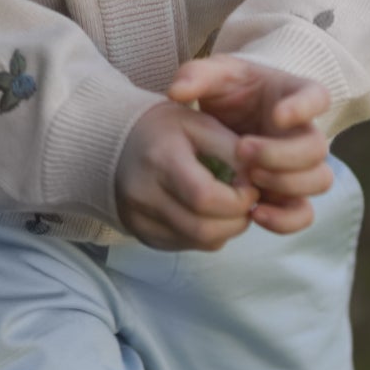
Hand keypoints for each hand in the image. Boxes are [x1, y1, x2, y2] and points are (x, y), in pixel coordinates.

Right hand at [115, 100, 259, 251]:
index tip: (251, 188)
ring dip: (226, 230)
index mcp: (160, 159)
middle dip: (237, 219)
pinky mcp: (142, 234)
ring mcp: (140, 219)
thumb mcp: (199, 123)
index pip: (205, 197)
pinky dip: (207, 235)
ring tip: (231, 207)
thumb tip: (257, 180)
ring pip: (198, 242)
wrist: (112, 144)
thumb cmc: (163, 130)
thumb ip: (231, 150)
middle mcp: (144, 194)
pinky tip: (209, 214)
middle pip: (203, 228)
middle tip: (247, 202)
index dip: (238, 199)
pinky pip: (186, 246)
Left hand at [165, 55, 333, 235]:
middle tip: (243, 150)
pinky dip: (285, 219)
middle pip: (316, 148)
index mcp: (295, 96)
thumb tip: (177, 92)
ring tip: (249, 180)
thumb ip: (197, 76)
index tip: (278, 115)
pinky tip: (255, 214)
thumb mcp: (213, 76)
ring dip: (286, 184)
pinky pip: (302, 213)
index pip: (317, 97)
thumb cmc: (228, 91)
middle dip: (282, 154)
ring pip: (318, 181)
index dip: (304, 108)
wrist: (226, 120)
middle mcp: (305, 132)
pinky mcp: (289, 194)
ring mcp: (301, 166)